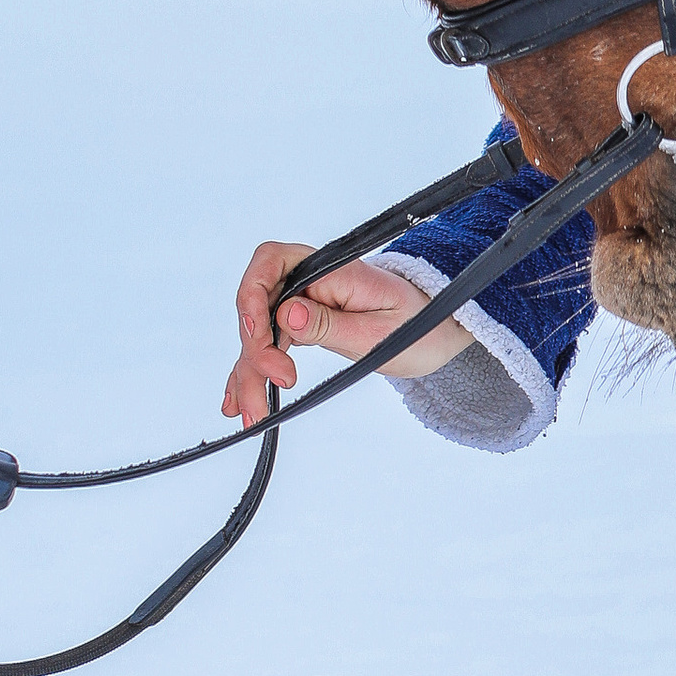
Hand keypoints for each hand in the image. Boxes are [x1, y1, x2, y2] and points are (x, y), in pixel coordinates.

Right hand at [223, 241, 470, 428]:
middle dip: (255, 349)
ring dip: (249, 372)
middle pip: (258, 303)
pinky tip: (238, 400)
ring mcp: (303, 303)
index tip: (262, 336)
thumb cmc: (420, 323)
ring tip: (251, 414)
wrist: (438, 328)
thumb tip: (286, 314)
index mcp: (332, 270)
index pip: (273, 261)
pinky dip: (252, 373)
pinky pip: (268, 346)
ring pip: (259, 333)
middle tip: (275, 385)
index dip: (253, 294)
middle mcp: (311, 281)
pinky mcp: (302, 326)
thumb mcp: (381, 331)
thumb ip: (331, 324)